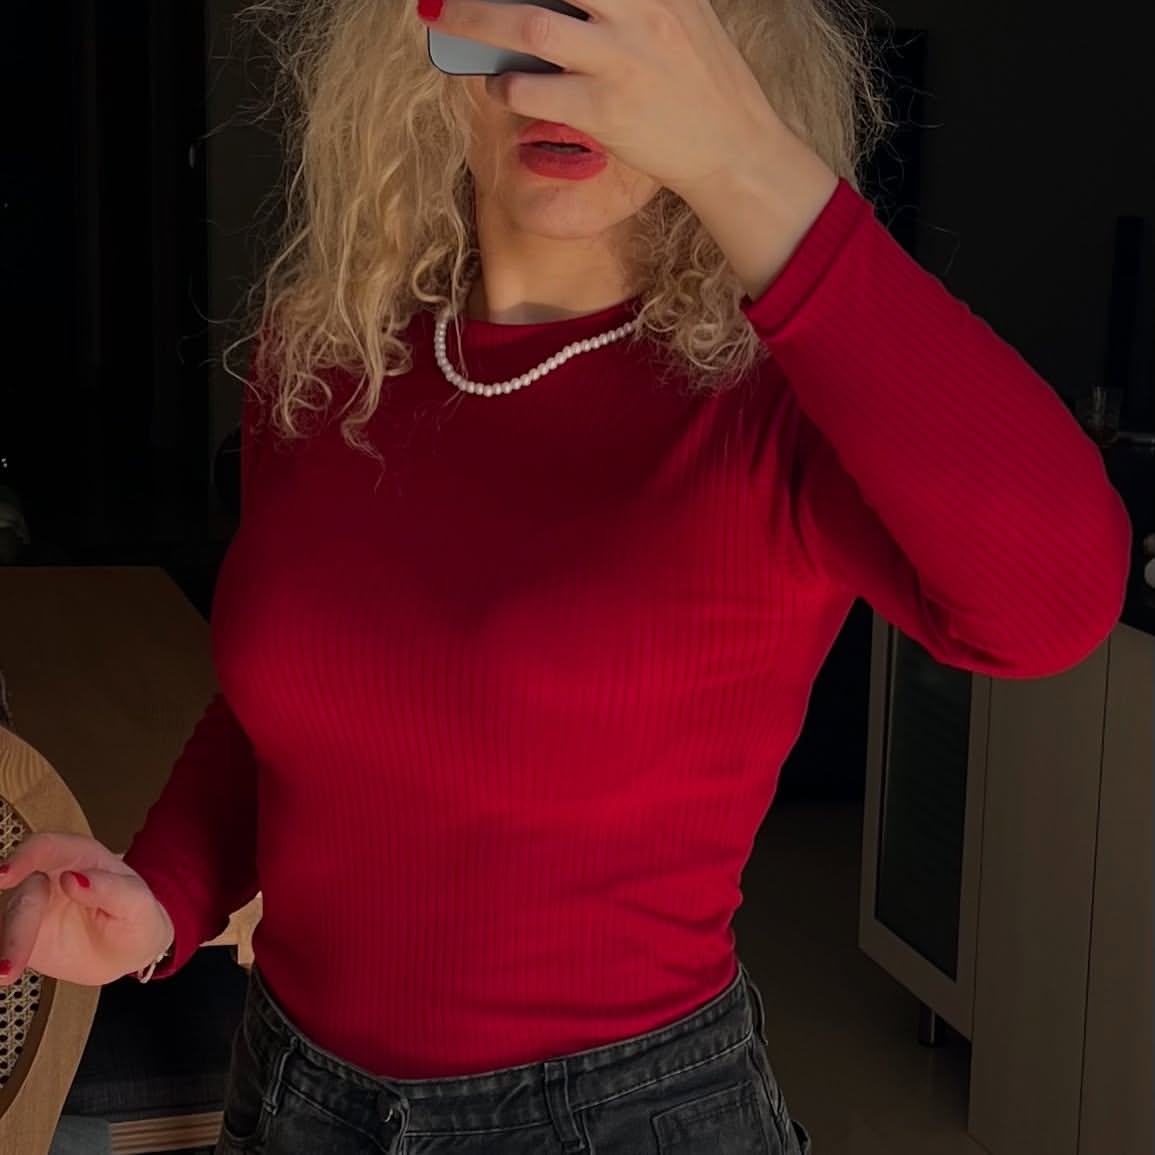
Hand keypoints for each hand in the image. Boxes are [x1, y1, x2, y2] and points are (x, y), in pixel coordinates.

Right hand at [0, 833, 173, 987]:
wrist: (128, 952)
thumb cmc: (136, 920)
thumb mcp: (139, 906)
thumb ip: (113, 889)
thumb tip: (75, 878)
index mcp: (80, 858)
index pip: (46, 848)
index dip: (24, 857)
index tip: (5, 876)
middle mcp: (49, 878)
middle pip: (23, 894)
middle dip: (15, 927)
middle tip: (8, 962)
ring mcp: (31, 907)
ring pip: (8, 920)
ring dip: (4, 947)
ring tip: (5, 974)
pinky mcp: (18, 935)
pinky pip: (3, 941)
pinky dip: (0, 954)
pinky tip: (2, 971)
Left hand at [419, 0, 783, 198]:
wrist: (733, 145)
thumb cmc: (702, 79)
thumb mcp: (681, 12)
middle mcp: (638, 10)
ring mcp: (619, 60)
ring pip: (528, 27)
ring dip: (476, 21)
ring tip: (443, 17)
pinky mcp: (604, 110)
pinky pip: (533, 92)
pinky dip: (504, 87)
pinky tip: (499, 87)